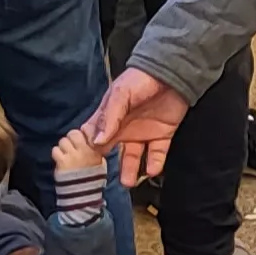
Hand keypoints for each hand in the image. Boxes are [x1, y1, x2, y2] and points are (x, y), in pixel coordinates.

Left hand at [50, 124, 106, 175]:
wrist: (82, 192)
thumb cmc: (92, 176)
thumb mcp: (100, 161)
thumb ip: (95, 149)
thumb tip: (89, 138)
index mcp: (95, 149)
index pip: (86, 132)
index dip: (81, 135)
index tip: (81, 140)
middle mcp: (84, 150)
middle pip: (73, 133)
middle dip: (71, 138)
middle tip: (71, 145)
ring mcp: (72, 156)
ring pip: (63, 141)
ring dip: (63, 146)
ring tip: (65, 153)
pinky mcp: (62, 162)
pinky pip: (55, 150)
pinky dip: (56, 153)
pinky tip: (60, 159)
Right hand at [75, 68, 189, 186]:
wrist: (172, 71)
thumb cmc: (140, 79)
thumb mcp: (120, 94)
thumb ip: (109, 117)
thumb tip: (97, 141)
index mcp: (110, 118)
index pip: (95, 138)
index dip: (88, 151)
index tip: (82, 167)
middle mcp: (124, 129)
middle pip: (113, 153)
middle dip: (108, 168)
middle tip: (103, 183)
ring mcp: (143, 133)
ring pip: (134, 157)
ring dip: (131, 170)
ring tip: (129, 182)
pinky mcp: (162, 135)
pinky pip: (157, 153)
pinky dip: (155, 163)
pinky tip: (152, 169)